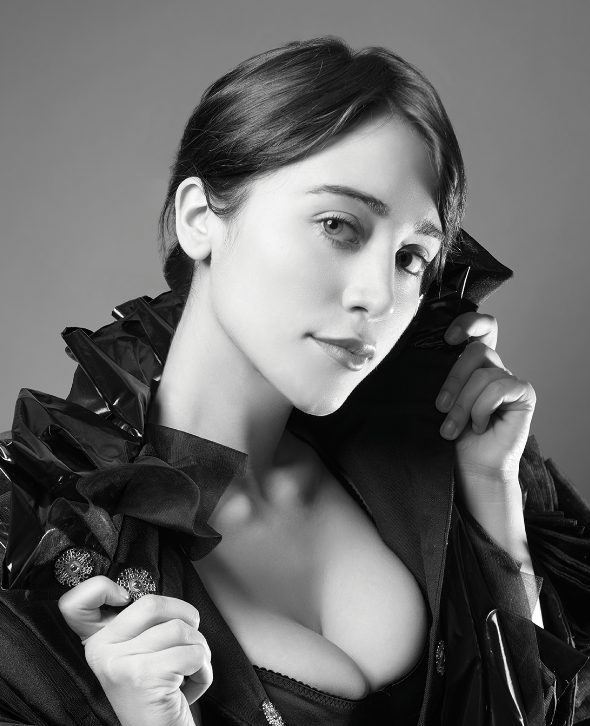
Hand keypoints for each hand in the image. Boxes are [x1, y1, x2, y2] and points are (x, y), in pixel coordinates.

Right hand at [58, 576, 211, 725]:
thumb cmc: (157, 690)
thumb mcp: (138, 652)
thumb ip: (138, 622)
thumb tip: (158, 597)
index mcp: (96, 639)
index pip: (77, 602)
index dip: (99, 587)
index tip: (123, 596)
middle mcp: (100, 650)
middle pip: (152, 603)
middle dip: (187, 618)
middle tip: (186, 641)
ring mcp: (119, 663)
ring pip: (180, 628)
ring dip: (199, 649)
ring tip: (188, 670)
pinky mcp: (143, 676)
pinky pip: (192, 654)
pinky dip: (204, 669)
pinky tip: (191, 684)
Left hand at [436, 311, 535, 496]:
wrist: (471, 470)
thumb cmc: (452, 439)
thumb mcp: (437, 403)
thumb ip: (436, 377)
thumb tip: (415, 357)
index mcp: (473, 365)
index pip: (481, 328)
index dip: (469, 323)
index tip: (448, 338)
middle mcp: (493, 369)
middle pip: (477, 350)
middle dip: (453, 380)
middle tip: (439, 407)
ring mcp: (509, 381)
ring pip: (483, 373)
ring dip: (463, 404)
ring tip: (452, 429)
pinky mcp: (523, 394)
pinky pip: (500, 387)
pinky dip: (482, 408)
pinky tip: (479, 426)